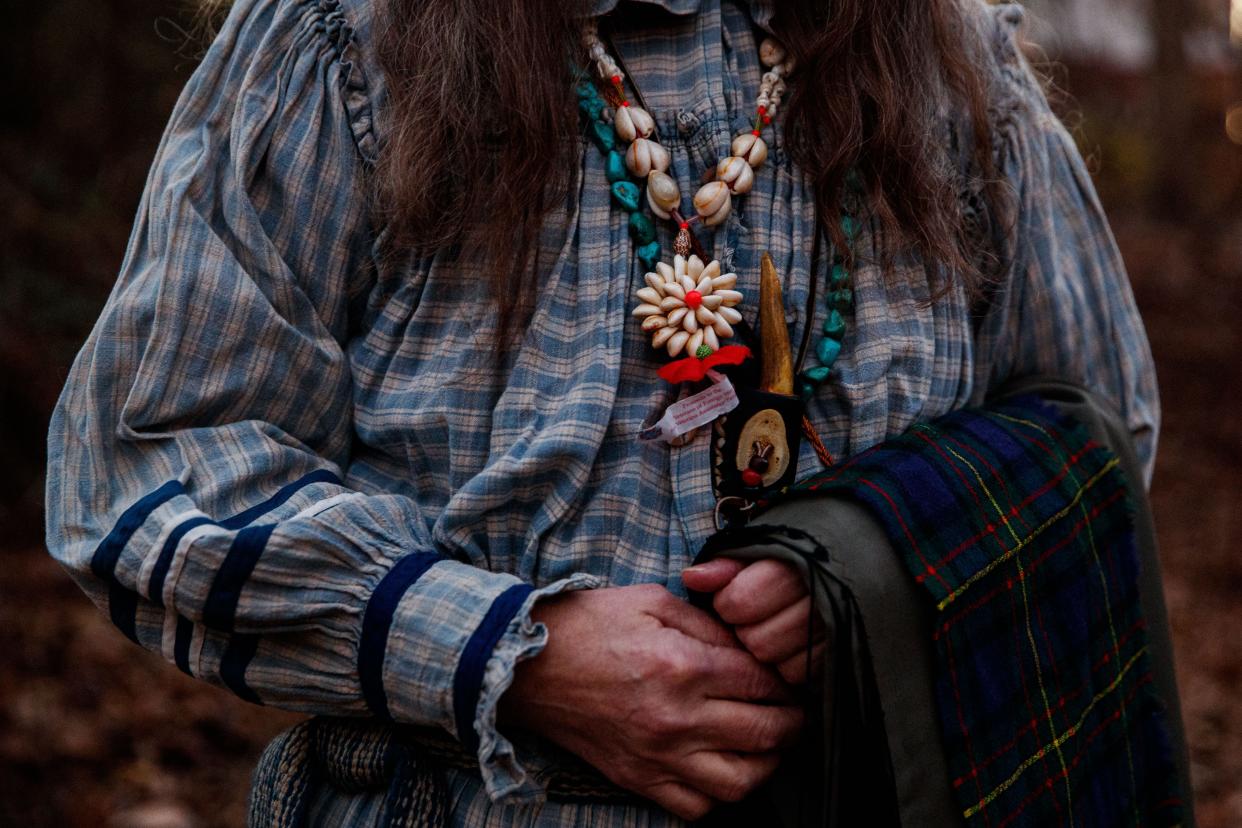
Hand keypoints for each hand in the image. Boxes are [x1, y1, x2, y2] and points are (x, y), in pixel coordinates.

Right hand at [499, 584, 803, 819]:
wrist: (528, 666)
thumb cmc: (588, 626)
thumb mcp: (653, 601)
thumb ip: (707, 624)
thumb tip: (748, 647)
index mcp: (682, 666)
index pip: (762, 683)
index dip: (785, 681)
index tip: (788, 678)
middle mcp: (676, 717)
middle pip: (765, 734)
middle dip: (791, 722)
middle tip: (793, 711)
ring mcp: (658, 755)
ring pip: (741, 782)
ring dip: (766, 764)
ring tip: (766, 744)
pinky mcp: (638, 778)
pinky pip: (696, 807)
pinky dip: (719, 794)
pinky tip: (721, 767)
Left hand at [682, 558, 825, 685]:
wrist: (845, 571)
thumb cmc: (791, 566)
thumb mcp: (759, 556)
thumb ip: (727, 566)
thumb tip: (691, 578)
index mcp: (792, 564)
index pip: (739, 602)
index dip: (728, 604)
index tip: (734, 599)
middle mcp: (817, 595)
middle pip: (756, 638)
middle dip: (747, 631)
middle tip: (754, 619)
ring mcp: (833, 627)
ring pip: (774, 659)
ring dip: (766, 650)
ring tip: (773, 632)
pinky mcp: (839, 653)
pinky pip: (798, 674)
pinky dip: (788, 665)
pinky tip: (791, 648)